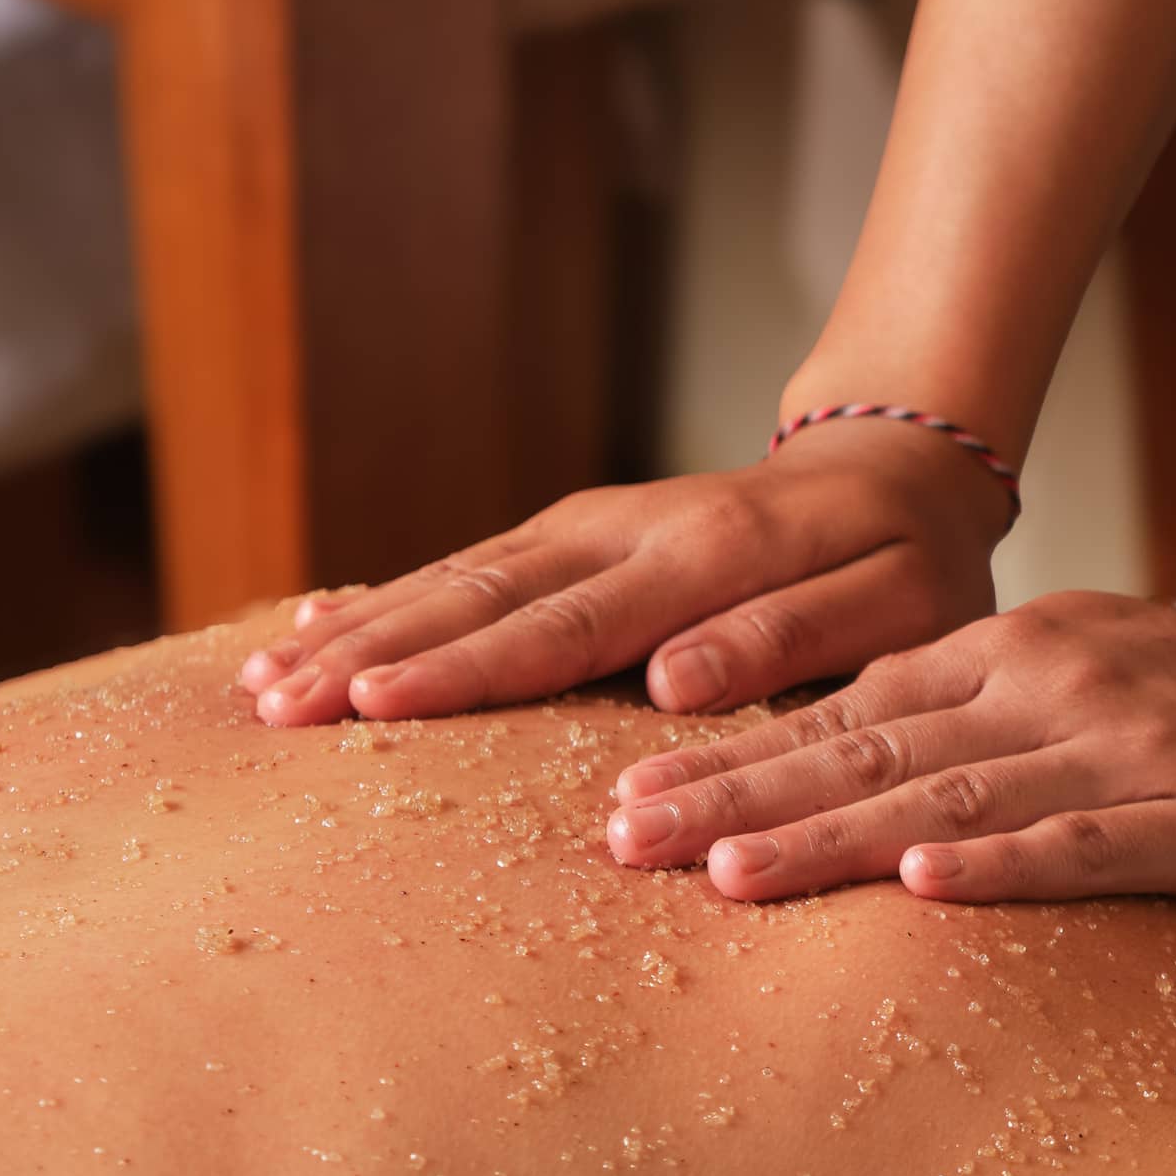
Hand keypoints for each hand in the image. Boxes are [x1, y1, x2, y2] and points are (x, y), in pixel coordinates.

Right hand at [239, 419, 1007, 726]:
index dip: (470, 666)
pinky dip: (398, 595)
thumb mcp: (899, 603)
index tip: (375, 704)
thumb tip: (673, 679)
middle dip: (377, 653)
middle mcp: (631, 529)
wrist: (893, 468)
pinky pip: (475, 562)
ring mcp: (594, 523)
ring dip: (365, 627)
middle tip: (274, 706)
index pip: (570, 623)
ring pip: (462, 574)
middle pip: (486, 594)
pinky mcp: (578, 531)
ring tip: (268, 676)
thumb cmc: (906, 560)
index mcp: (707, 554)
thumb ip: (797, 635)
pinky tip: (325, 621)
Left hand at [607, 588, 1175, 905]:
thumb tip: (819, 746)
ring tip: (729, 873)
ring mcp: (1114, 748)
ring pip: (950, 794)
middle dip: (738, 799)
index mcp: (996, 654)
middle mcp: (1038, 688)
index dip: (732, 758)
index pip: (840, 711)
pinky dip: (1001, 862)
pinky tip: (924, 884)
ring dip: (834, 834)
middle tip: (626, 841)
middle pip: (865, 750)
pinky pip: (1085, 842)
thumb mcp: (1050, 665)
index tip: (628, 800)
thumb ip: (945, 703)